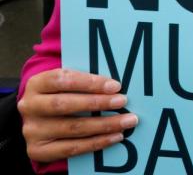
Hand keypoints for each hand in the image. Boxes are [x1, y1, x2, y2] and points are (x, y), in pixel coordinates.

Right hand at [18, 69, 137, 162]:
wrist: (40, 121)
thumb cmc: (62, 95)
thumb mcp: (67, 83)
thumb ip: (85, 81)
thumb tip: (115, 86)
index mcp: (36, 84)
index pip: (61, 79)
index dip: (89, 82)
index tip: (114, 86)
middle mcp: (29, 107)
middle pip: (64, 105)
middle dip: (97, 103)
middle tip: (122, 101)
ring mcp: (32, 130)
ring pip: (71, 128)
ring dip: (104, 124)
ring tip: (127, 121)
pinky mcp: (38, 150)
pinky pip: (71, 148)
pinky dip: (97, 142)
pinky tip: (115, 136)